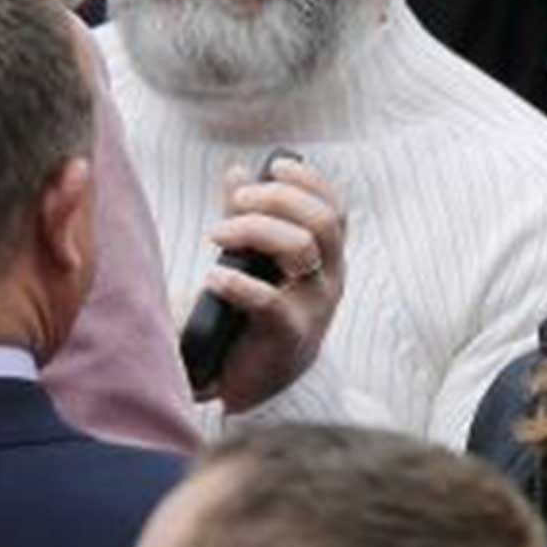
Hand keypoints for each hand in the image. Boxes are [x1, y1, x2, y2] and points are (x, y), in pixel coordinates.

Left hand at [195, 156, 346, 415]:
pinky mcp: (287, 336)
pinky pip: (270, 300)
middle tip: (235, 203)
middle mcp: (328, 279)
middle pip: (321, 221)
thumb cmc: (253, 312)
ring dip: (254, 230)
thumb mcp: (256, 260)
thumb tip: (238, 170)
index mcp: (326, 258)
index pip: (335, 209)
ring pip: (301, 249)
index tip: (276, 166)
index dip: (310, 182)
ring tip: (216, 236)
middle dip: (276, 200)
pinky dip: (236, 282)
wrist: (253, 380)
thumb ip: (249, 216)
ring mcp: (313, 308)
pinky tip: (212, 278)